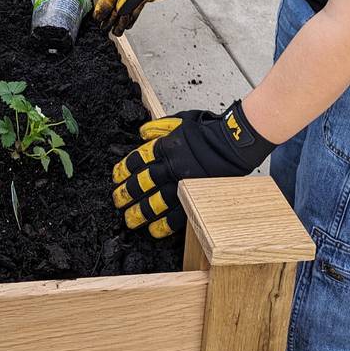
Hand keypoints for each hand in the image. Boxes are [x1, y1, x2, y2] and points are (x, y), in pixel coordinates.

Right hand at [94, 0, 207, 35]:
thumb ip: (130, 0)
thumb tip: (119, 12)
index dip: (102, 8)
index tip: (97, 19)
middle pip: (115, 2)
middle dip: (109, 17)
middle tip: (104, 29)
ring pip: (125, 6)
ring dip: (120, 20)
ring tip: (117, 32)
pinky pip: (135, 7)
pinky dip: (131, 16)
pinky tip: (128, 25)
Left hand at [111, 101, 274, 237]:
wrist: (233, 142)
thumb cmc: (210, 129)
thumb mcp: (181, 120)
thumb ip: (160, 127)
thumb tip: (142, 132)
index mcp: (165, 147)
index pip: (137, 160)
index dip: (124, 170)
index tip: (116, 176)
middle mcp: (170, 166)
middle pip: (142, 183)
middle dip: (127, 193)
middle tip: (117, 200)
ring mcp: (182, 184)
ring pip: (154, 202)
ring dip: (140, 212)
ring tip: (129, 219)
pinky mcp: (194, 197)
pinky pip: (176, 216)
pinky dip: (164, 225)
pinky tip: (153, 230)